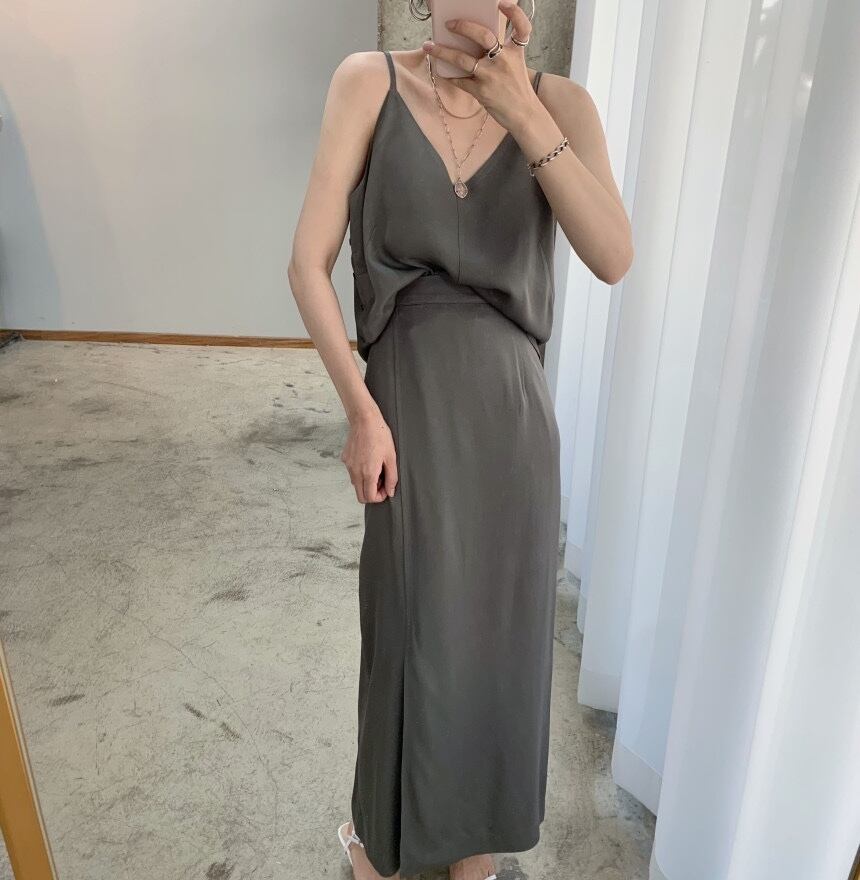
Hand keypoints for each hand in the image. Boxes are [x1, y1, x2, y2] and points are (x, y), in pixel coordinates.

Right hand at [341, 408, 397, 502]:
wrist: (364, 420)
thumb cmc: (379, 435)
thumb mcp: (391, 457)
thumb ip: (391, 478)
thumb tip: (390, 492)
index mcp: (368, 473)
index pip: (370, 497)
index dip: (379, 497)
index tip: (385, 488)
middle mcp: (355, 472)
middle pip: (360, 495)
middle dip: (372, 493)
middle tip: (381, 481)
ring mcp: (349, 466)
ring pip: (356, 484)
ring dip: (366, 483)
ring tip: (376, 468)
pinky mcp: (345, 459)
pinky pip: (352, 473)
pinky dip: (360, 473)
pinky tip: (368, 460)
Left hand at [421, 0, 540, 135]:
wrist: (523, 115)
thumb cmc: (518, 90)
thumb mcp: (516, 65)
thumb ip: (502, 51)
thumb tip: (480, 42)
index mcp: (515, 52)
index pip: (521, 27)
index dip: (514, 12)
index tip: (502, 2)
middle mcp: (503, 60)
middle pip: (483, 36)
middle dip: (463, 27)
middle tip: (449, 24)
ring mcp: (490, 75)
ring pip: (462, 59)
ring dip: (442, 52)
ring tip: (428, 46)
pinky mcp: (481, 91)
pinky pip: (460, 80)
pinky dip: (450, 76)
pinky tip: (442, 71)